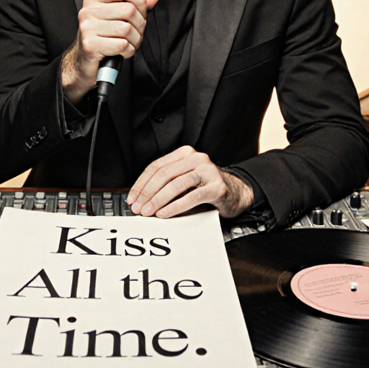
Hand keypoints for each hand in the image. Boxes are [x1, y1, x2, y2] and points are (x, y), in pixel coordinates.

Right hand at [61, 0, 159, 102]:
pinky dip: (128, 52)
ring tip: (127, 44)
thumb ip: (136, 5)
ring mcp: (87, 28)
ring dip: (134, 41)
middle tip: (134, 33)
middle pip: (129, 10)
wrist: (82, 63)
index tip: (141, 10)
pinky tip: (120, 52)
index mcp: (94, 0)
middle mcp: (88, 11)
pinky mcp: (90, 45)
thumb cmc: (102, 39)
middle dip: (140, 25)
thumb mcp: (118, 18)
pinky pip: (122, 45)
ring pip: (127, 29)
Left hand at [127, 146, 253, 218]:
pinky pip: (191, 197)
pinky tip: (165, 213)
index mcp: (185, 154)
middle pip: (164, 174)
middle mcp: (197, 158)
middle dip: (147, 193)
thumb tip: (142, 199)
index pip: (156, 166)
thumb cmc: (206, 187)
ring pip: (176, 184)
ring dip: (158, 200)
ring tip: (148, 212)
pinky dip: (175, 206)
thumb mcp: (185, 180)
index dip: (141, 183)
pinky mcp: (216, 187)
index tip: (132, 197)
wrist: (236, 192)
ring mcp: (208, 171)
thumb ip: (167, 183)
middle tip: (138, 207)